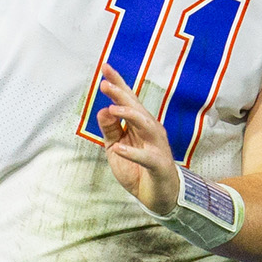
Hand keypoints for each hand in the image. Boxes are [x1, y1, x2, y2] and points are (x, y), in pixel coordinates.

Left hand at [95, 64, 179, 214]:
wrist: (159, 195)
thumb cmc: (138, 168)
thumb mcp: (116, 147)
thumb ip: (110, 129)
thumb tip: (102, 110)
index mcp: (139, 123)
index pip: (128, 99)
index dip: (118, 83)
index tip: (105, 67)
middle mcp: (150, 129)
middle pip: (136, 107)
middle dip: (121, 94)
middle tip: (105, 84)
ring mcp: (156, 145)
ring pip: (144, 125)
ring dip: (129, 116)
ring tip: (112, 110)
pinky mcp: (158, 163)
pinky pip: (145, 156)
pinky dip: (131, 152)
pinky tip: (118, 149)